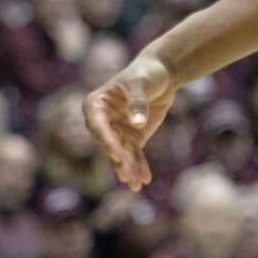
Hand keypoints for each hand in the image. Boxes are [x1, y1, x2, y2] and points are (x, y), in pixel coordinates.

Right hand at [84, 51, 176, 192]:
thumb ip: (138, 102)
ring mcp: (118, 131)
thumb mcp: (141, 83)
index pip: (97, 125)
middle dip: (118, 159)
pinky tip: (145, 180)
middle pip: (108, 143)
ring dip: (128, 169)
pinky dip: (140, 167)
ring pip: (121, 154)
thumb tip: (136, 123)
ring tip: (135, 184)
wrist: (162, 74)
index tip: (116, 154)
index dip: (106, 141)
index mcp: (96, 104)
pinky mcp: (133, 137)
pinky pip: (135, 155)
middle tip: (126, 174)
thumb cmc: (146, 73)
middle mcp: (103, 121)